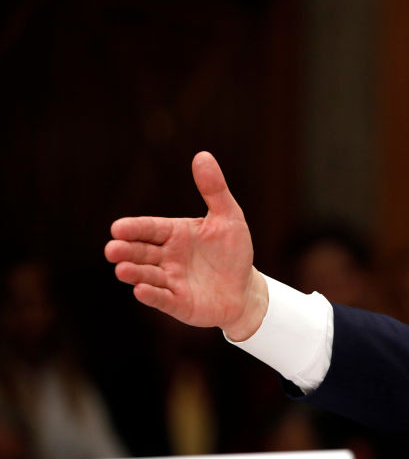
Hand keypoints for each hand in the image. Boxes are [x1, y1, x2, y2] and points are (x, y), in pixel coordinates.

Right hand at [104, 151, 267, 339]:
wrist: (245, 290)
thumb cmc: (233, 251)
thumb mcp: (229, 218)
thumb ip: (214, 190)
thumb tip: (202, 155)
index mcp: (174, 234)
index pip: (149, 228)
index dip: (134, 229)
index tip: (117, 228)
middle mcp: (166, 257)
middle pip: (141, 252)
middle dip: (126, 251)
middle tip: (113, 249)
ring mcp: (170, 281)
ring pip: (147, 276)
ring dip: (134, 273)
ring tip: (123, 270)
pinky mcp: (178, 304)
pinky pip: (162, 299)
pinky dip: (151, 295)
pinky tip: (141, 291)